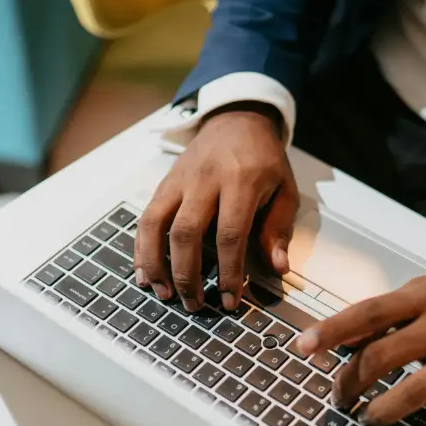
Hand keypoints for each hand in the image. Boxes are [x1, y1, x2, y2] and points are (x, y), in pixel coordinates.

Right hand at [134, 104, 297, 311]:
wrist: (237, 120)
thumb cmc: (263, 159)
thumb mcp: (285, 189)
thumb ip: (279, 229)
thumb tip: (278, 268)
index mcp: (240, 181)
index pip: (230, 235)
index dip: (229, 272)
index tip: (231, 299)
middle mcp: (204, 181)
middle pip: (186, 233)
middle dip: (187, 275)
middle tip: (195, 304)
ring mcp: (179, 181)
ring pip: (156, 225)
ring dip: (156, 264)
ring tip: (164, 293)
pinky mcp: (164, 184)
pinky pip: (146, 218)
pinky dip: (141, 248)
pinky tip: (144, 273)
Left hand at [294, 253, 425, 425]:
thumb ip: (398, 308)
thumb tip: (354, 334)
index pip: (369, 314)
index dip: (333, 330)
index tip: (302, 346)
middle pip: (382, 358)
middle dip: (351, 381)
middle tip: (339, 396)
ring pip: (413, 395)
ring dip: (382, 412)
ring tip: (370, 419)